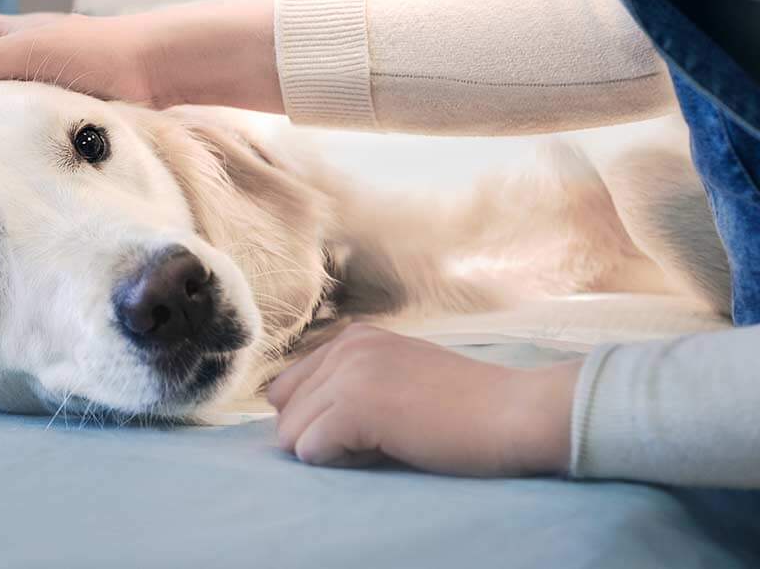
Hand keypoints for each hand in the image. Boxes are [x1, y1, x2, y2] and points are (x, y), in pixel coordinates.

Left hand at [267, 324, 580, 476]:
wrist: (517, 412)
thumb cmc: (466, 410)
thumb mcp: (398, 380)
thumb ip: (350, 386)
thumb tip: (296, 425)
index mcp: (353, 338)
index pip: (287, 389)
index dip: (318, 419)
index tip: (370, 424)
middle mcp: (345, 346)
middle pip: (284, 412)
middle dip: (320, 436)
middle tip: (381, 436)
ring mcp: (348, 372)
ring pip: (291, 435)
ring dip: (332, 451)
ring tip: (387, 441)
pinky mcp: (355, 405)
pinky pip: (309, 451)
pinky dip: (341, 463)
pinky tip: (387, 449)